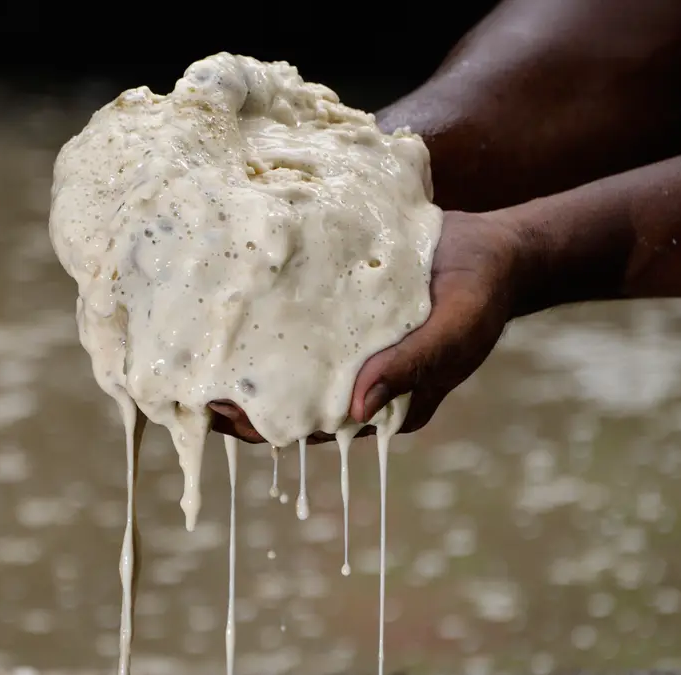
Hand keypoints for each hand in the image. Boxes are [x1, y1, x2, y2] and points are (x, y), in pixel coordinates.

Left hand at [210, 210, 524, 443]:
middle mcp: (359, 381)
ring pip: (287, 367)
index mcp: (385, 405)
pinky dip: (266, 326)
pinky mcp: (342, 313)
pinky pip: (298, 326)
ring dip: (246, 365)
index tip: (221, 418)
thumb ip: (411, 368)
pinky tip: (228, 312)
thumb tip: (354, 410)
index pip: (314, 428)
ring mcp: (349, 348)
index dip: (266, 429)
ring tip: (194, 356)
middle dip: (242, 400)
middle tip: (188, 389)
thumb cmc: (480, 293)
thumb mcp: (454, 331)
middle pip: (290, 402)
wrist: (492, 247)